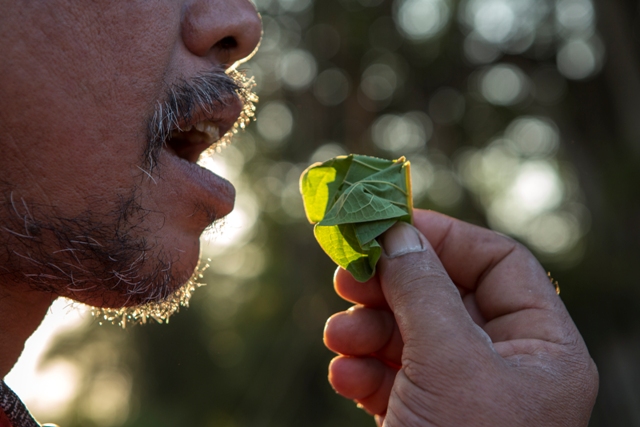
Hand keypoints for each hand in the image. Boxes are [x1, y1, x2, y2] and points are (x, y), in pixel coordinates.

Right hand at [324, 209, 597, 425]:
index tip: (389, 226)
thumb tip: (397, 232)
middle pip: (443, 296)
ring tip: (341, 336)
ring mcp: (460, 394)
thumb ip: (422, 288)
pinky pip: (391, 375)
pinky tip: (345, 376)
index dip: (444, 238)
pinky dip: (363, 369)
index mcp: (541, 350)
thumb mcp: (450, 363)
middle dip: (391, 286)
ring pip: (409, 334)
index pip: (498, 264)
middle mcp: (504, 367)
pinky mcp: (422, 418)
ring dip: (367, 328)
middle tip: (347, 276)